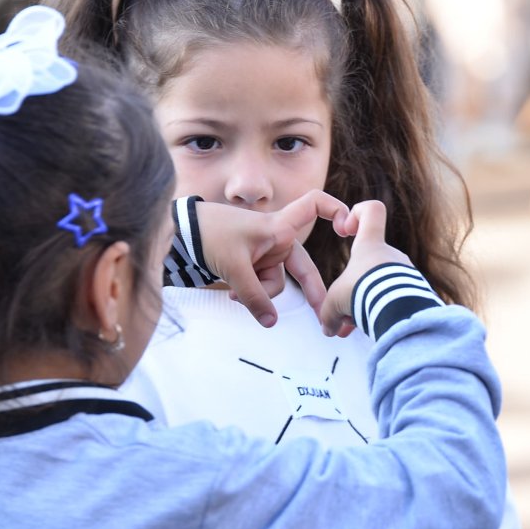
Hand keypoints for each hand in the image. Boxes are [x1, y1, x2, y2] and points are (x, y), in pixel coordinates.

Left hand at [195, 192, 350, 326]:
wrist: (181, 235)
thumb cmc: (210, 237)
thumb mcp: (234, 269)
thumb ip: (254, 297)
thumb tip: (270, 323)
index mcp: (279, 227)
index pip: (314, 205)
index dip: (335, 210)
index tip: (348, 225)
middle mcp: (278, 238)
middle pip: (302, 267)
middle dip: (310, 291)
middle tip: (322, 315)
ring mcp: (266, 252)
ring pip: (276, 281)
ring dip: (259, 292)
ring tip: (234, 292)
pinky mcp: (254, 263)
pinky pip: (261, 284)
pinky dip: (250, 292)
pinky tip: (231, 294)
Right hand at [319, 200, 413, 336]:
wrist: (396, 307)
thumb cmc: (361, 293)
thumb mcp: (334, 302)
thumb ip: (328, 313)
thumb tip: (329, 329)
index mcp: (370, 245)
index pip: (372, 210)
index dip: (359, 212)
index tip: (347, 229)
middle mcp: (391, 255)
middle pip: (369, 264)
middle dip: (355, 289)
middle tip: (347, 312)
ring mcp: (406, 272)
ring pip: (381, 285)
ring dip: (368, 303)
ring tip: (361, 324)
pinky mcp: (417, 291)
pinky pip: (396, 298)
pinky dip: (384, 311)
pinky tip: (376, 327)